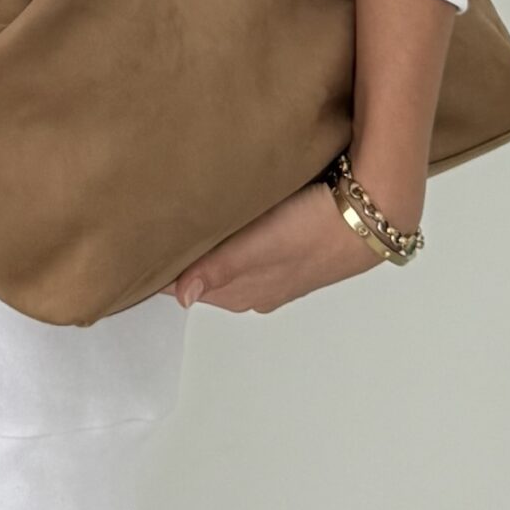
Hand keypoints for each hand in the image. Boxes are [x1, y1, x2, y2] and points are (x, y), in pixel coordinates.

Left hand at [167, 178, 387, 313]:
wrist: (371, 217)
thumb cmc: (316, 230)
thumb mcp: (261, 247)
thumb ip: (218, 269)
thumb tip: (180, 296)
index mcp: (239, 294)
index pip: (185, 284)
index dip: (162, 267)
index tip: (138, 244)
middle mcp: (252, 288)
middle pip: (201, 272)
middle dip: (178, 253)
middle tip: (150, 220)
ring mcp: (271, 269)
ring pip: (223, 260)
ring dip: (205, 242)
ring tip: (178, 213)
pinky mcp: (288, 250)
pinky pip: (247, 247)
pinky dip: (231, 235)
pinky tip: (226, 214)